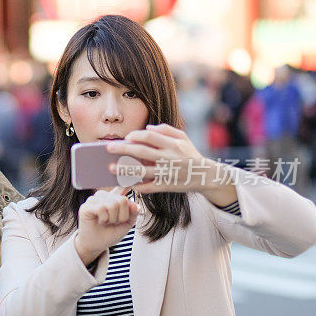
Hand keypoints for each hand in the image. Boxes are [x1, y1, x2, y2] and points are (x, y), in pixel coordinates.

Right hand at [75, 186, 140, 264]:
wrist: (97, 245)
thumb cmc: (110, 233)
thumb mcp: (127, 223)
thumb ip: (133, 213)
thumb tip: (135, 205)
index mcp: (114, 197)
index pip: (123, 185)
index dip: (129, 179)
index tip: (135, 176)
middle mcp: (104, 195)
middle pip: (122, 200)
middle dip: (122, 217)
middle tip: (114, 222)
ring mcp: (94, 200)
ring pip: (113, 204)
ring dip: (113, 219)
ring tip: (107, 222)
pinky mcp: (86, 206)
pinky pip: (102, 209)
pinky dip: (104, 219)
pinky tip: (100, 222)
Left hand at [106, 124, 237, 205]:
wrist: (206, 176)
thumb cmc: (190, 154)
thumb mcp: (183, 138)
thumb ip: (166, 130)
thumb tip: (147, 128)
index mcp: (173, 145)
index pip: (150, 137)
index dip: (136, 135)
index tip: (126, 137)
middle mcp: (169, 158)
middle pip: (142, 152)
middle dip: (123, 150)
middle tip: (108, 148)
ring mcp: (167, 173)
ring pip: (142, 172)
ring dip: (125, 170)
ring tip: (111, 168)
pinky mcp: (166, 186)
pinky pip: (148, 187)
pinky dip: (137, 186)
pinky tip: (126, 183)